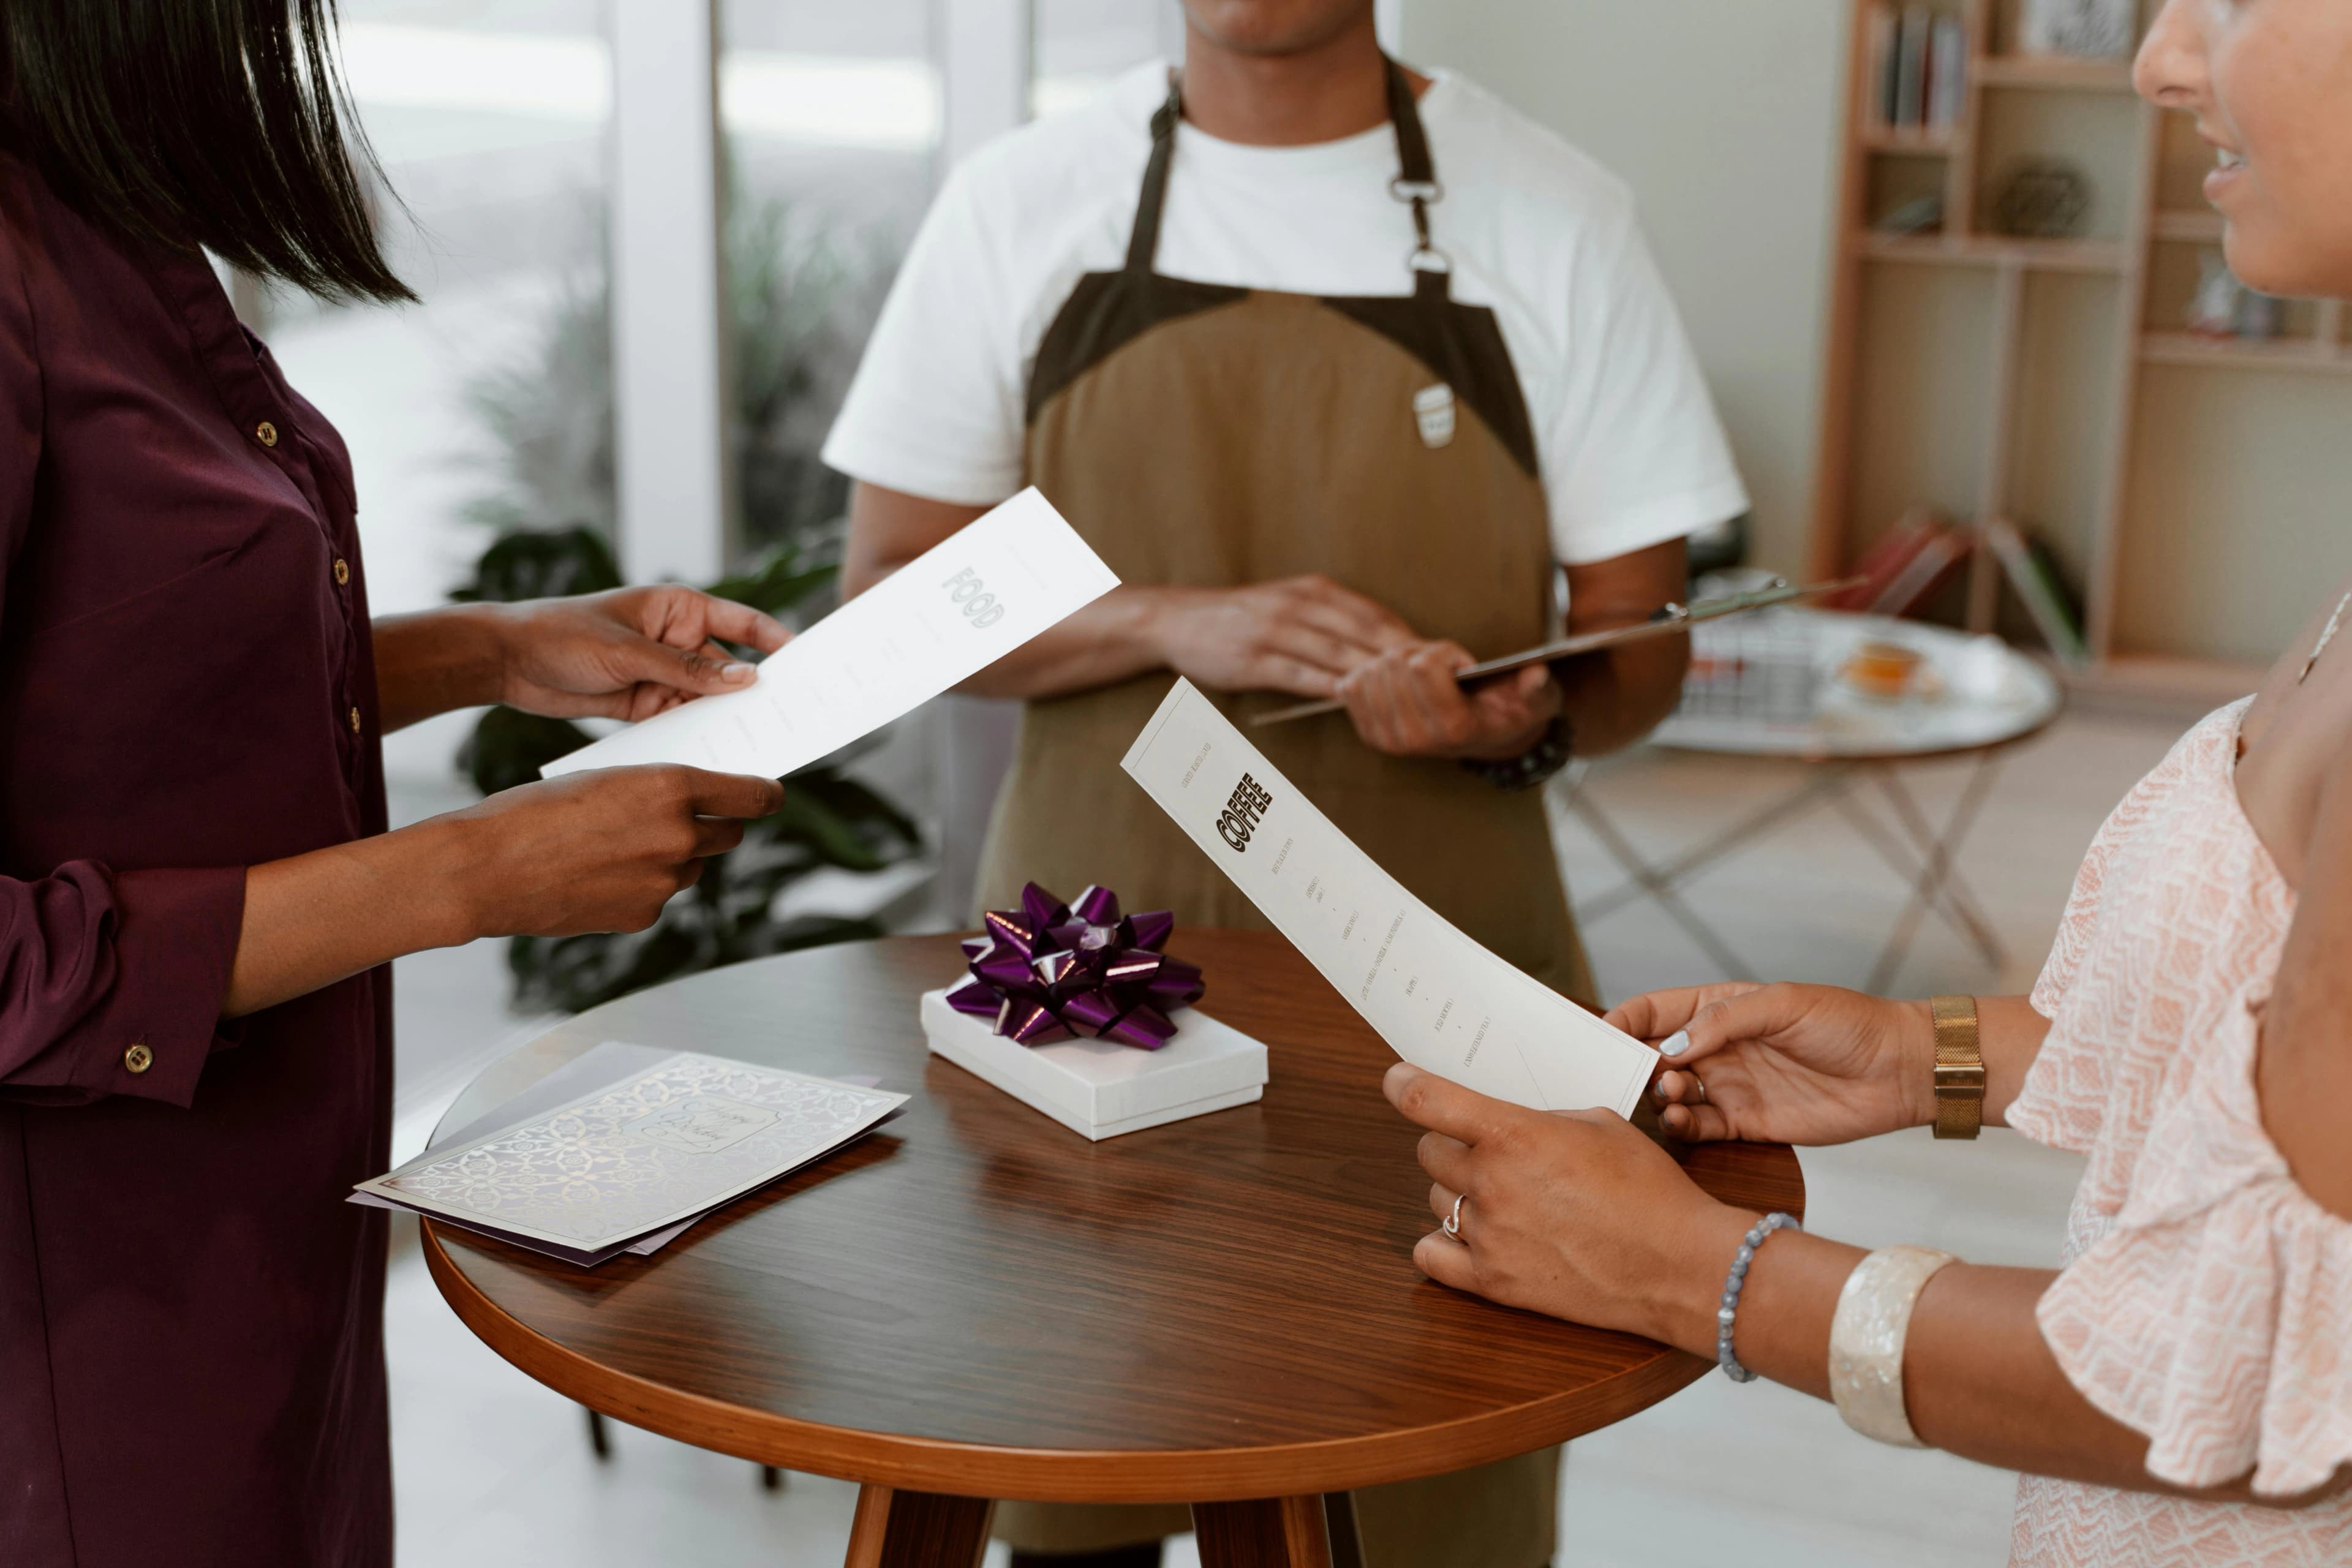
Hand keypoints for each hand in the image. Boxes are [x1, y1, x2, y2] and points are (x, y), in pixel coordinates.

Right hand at [441, 766, 784, 939]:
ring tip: (619, 846)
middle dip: (716, 825)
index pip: (750, 795)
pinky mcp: (643, 916)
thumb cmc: (534, 813)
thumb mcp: (605, 779)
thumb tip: (690, 800)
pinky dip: (642, 887)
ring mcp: (663, 882)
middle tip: (692, 818)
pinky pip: (659, 897)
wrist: (487, 868)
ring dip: (673, 856)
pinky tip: (600, 876)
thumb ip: (655, 790)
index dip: (764, 795)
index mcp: (670, 788)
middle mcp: (678, 836)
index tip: (770, 795)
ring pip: (690, 866)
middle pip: (728, 834)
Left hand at [493, 587, 790, 721]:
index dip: (776, 641)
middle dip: (754, 691)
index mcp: (679, 608)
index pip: (743, 621)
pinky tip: (714, 753)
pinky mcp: (646, 703)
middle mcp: (678, 640)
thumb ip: (687, 668)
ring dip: (725, 719)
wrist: (507, 661)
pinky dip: (695, 735)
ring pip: (708, 700)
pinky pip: (682, 720)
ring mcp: (663, 674)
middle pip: (731, 667)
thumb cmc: (563, 634)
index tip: (806, 664)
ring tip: (756, 742)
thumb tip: (745, 678)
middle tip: (788, 716)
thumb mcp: (629, 652)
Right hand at [1148, 576, 1417, 698]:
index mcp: (1314, 590)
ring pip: (1336, 654)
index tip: (1443, 657)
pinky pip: (1300, 675)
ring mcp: (1275, 631)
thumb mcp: (1291, 603)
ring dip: (1375, 675)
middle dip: (1405, 657)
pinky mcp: (1254, 659)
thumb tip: (1382, 646)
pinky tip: (1353, 701)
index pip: (1374, 614)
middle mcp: (1299, 605)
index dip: (1411, 636)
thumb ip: (1333, 621)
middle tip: (1440, 680)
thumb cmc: (1242, 618)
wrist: (1179, 620)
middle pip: (1364, 632)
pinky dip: (1329, 687)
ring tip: (1409, 695)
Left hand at [1337, 642, 1560, 759]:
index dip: (1444, 652)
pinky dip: (1371, 674)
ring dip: (1394, 663)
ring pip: (1369, 672)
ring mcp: (1389, 741)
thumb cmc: (1511, 710)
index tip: (1463, 664)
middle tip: (1439, 666)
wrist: (1487, 739)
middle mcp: (1418, 741)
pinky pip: (1349, 687)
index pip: (1422, 666)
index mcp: (1455, 729)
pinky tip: (1396, 683)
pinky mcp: (1370, 735)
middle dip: (1417, 653)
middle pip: (1392, 664)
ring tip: (1420, 675)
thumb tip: (1535, 676)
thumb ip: (1538, 688)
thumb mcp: (1538, 699)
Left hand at [1384, 1063, 1743, 1352]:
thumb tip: (1509, 1121)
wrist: (1680, 1264)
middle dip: (1452, 1144)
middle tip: (1487, 1150)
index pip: (1427, 1101)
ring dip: (1459, 1191)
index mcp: (1514, 1136)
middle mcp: (1492, 1184)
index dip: (1403, 1084)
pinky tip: (1470, 1235)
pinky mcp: (1494, 1282)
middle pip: (1429, 1152)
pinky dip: (1443, 1242)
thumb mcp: (1599, 1124)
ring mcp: (1489, 1236)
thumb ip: (1542, 1119)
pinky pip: (1431, 1254)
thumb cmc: (1649, 1190)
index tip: (1399, 1079)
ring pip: (1437, 1199)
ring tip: (1505, 1196)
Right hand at [1606, 983, 1933, 1145]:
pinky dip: (1683, 1127)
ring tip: (1674, 1096)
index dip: (1623, 1022)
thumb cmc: (1847, 1023)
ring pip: (1671, 1096)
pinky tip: (1683, 1120)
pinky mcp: (1745, 1124)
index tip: (1601, 1038)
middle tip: (1639, 1076)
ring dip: (1660, 1097)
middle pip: (1653, 1057)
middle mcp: (1717, 1048)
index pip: (1654, 1011)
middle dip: (1634, 1066)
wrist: (1899, 1071)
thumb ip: (1723, 1021)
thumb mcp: (1783, 1004)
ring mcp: (1729, 1087)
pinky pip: (1699, 1128)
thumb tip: (1670, 1046)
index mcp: (1718, 1009)